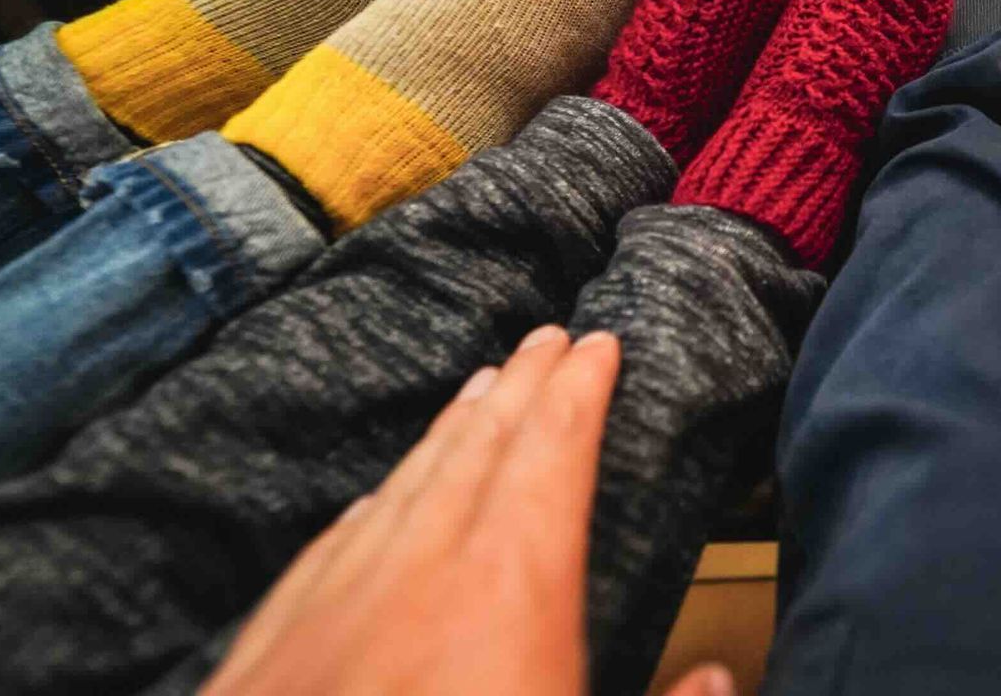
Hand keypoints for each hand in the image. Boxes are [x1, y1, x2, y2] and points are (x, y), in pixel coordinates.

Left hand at [202, 325, 735, 695]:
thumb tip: (724, 681)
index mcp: (512, 591)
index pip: (551, 456)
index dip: (580, 392)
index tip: (598, 343)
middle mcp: (422, 572)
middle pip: (480, 450)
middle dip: (521, 388)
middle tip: (547, 339)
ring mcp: (339, 603)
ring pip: (405, 486)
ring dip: (450, 429)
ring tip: (480, 388)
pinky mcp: (276, 646)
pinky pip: (338, 543)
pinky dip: (375, 503)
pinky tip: (378, 498)